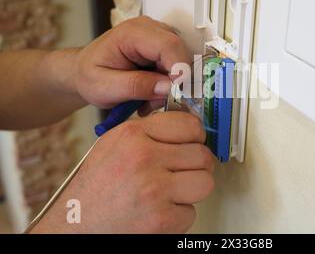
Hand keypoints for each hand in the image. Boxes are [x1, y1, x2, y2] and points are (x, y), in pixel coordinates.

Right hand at [30, 112, 214, 233]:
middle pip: (202, 155)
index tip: (194, 143)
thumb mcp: (113, 145)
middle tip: (183, 172)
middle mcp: (144, 158)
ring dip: (192, 190)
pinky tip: (159, 211)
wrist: (73, 227)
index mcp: (133, 135)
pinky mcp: (161, 219)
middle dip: (197, 166)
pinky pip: (191, 212)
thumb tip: (185, 128)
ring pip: (205, 182)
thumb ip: (147, 132)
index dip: (196, 136)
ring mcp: (154, 189)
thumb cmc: (93, 188)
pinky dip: (178, 216)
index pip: (190, 125)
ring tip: (173, 192)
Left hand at [74, 16, 190, 112]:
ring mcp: (158, 36)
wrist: (82, 72)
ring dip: (171, 85)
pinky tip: (152, 92)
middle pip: (180, 52)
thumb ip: (136, 86)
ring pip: (182, 61)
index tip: (177, 93)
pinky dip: (169, 84)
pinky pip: (178, 66)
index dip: (179, 69)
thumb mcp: (105, 87)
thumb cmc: (89, 76)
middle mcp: (149, 29)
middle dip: (175, 82)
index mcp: (131, 33)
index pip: (169, 45)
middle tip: (155, 102)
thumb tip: (168, 87)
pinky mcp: (163, 48)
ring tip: (148, 99)